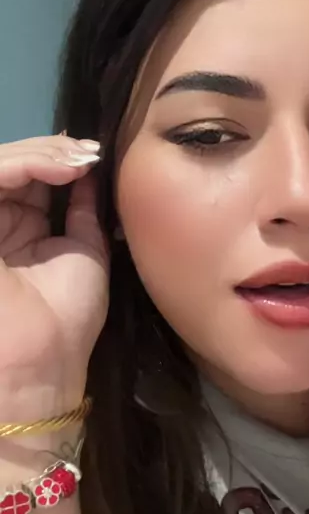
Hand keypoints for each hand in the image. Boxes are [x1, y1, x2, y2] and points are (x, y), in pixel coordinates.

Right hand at [0, 135, 108, 421]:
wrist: (41, 363)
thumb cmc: (64, 318)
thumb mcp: (84, 250)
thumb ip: (83, 211)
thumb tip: (91, 173)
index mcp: (17, 232)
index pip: (30, 178)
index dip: (59, 159)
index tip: (95, 157)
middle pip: (13, 165)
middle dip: (53, 150)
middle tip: (88, 153)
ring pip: (0, 164)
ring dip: (42, 152)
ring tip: (78, 157)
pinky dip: (26, 163)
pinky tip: (63, 166)